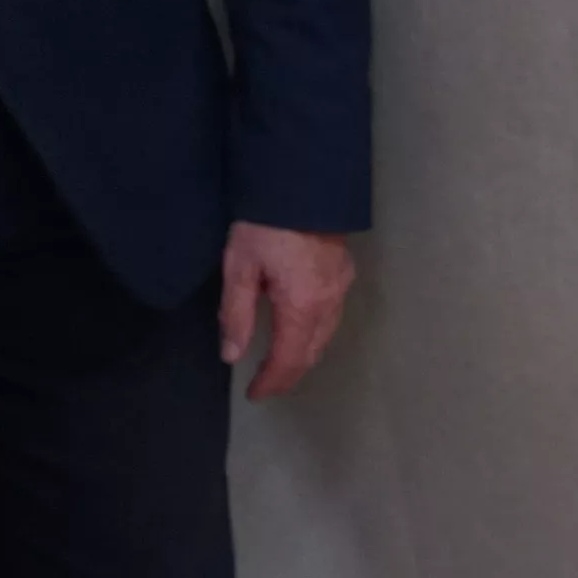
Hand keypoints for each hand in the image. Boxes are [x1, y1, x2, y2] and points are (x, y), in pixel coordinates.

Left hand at [219, 223, 356, 400]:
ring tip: (281, 363)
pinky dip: (315, 334)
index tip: (255, 395)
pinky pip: (332, 317)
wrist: (302, 183)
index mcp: (301, 307)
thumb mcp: (239, 268)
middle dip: (289, 373)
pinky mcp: (345, 273)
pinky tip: (300, 329)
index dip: (272, 381)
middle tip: (266, 384)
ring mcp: (341, 288)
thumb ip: (236, 314)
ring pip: (326, 336)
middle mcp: (328, 304)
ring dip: (304, 355)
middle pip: (311, 353)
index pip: (289, 359)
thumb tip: (232, 355)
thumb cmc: (264, 225)